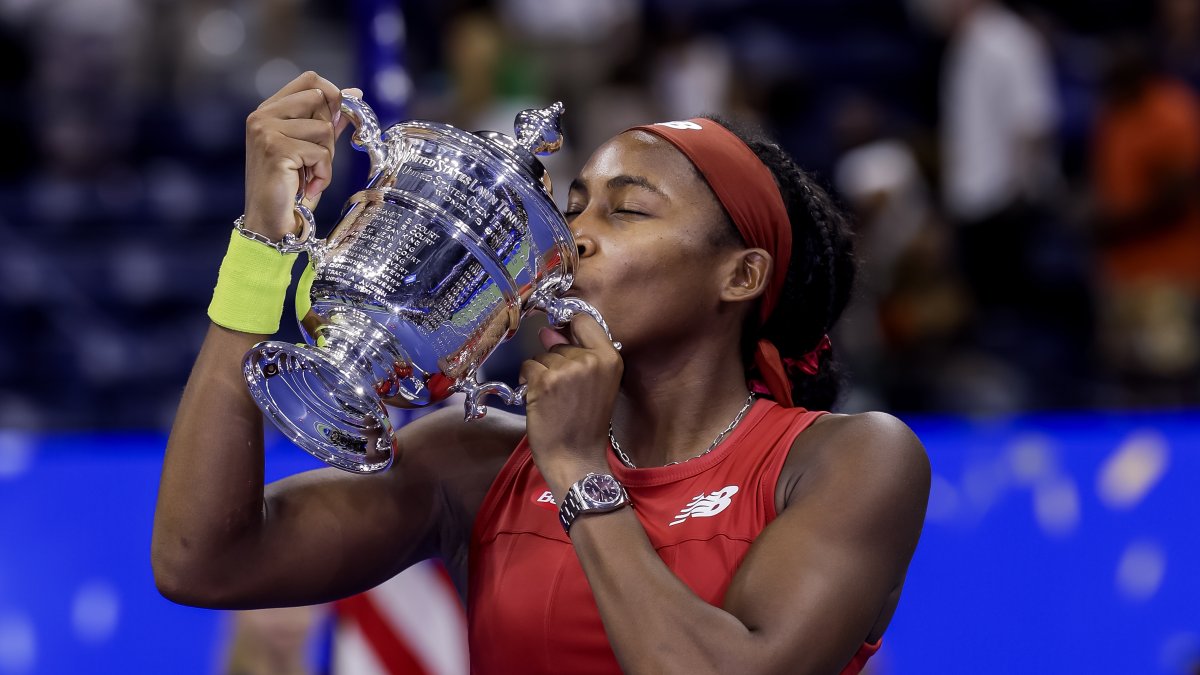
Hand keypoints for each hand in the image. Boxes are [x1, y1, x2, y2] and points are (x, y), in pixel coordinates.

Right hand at [242, 71, 358, 239]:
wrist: (270, 222)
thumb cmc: (290, 188)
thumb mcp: (312, 149)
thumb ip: (328, 121)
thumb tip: (354, 93)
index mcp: (269, 110)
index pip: (309, 80)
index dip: (333, 95)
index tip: (339, 118)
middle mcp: (262, 115)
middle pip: (320, 99)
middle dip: (328, 132)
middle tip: (314, 158)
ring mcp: (266, 130)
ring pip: (324, 129)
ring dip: (326, 158)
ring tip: (308, 175)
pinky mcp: (275, 148)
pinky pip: (320, 152)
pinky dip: (323, 174)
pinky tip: (308, 185)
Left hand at [520, 315, 622, 495]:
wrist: (576, 458)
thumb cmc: (586, 425)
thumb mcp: (596, 385)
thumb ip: (578, 354)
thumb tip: (547, 331)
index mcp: (611, 359)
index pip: (584, 320)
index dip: (568, 328)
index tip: (561, 338)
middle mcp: (591, 360)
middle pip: (560, 342)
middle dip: (555, 361)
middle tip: (564, 391)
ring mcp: (567, 370)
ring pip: (541, 355)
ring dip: (541, 374)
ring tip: (554, 399)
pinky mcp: (545, 381)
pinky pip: (528, 367)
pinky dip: (527, 382)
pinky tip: (539, 400)